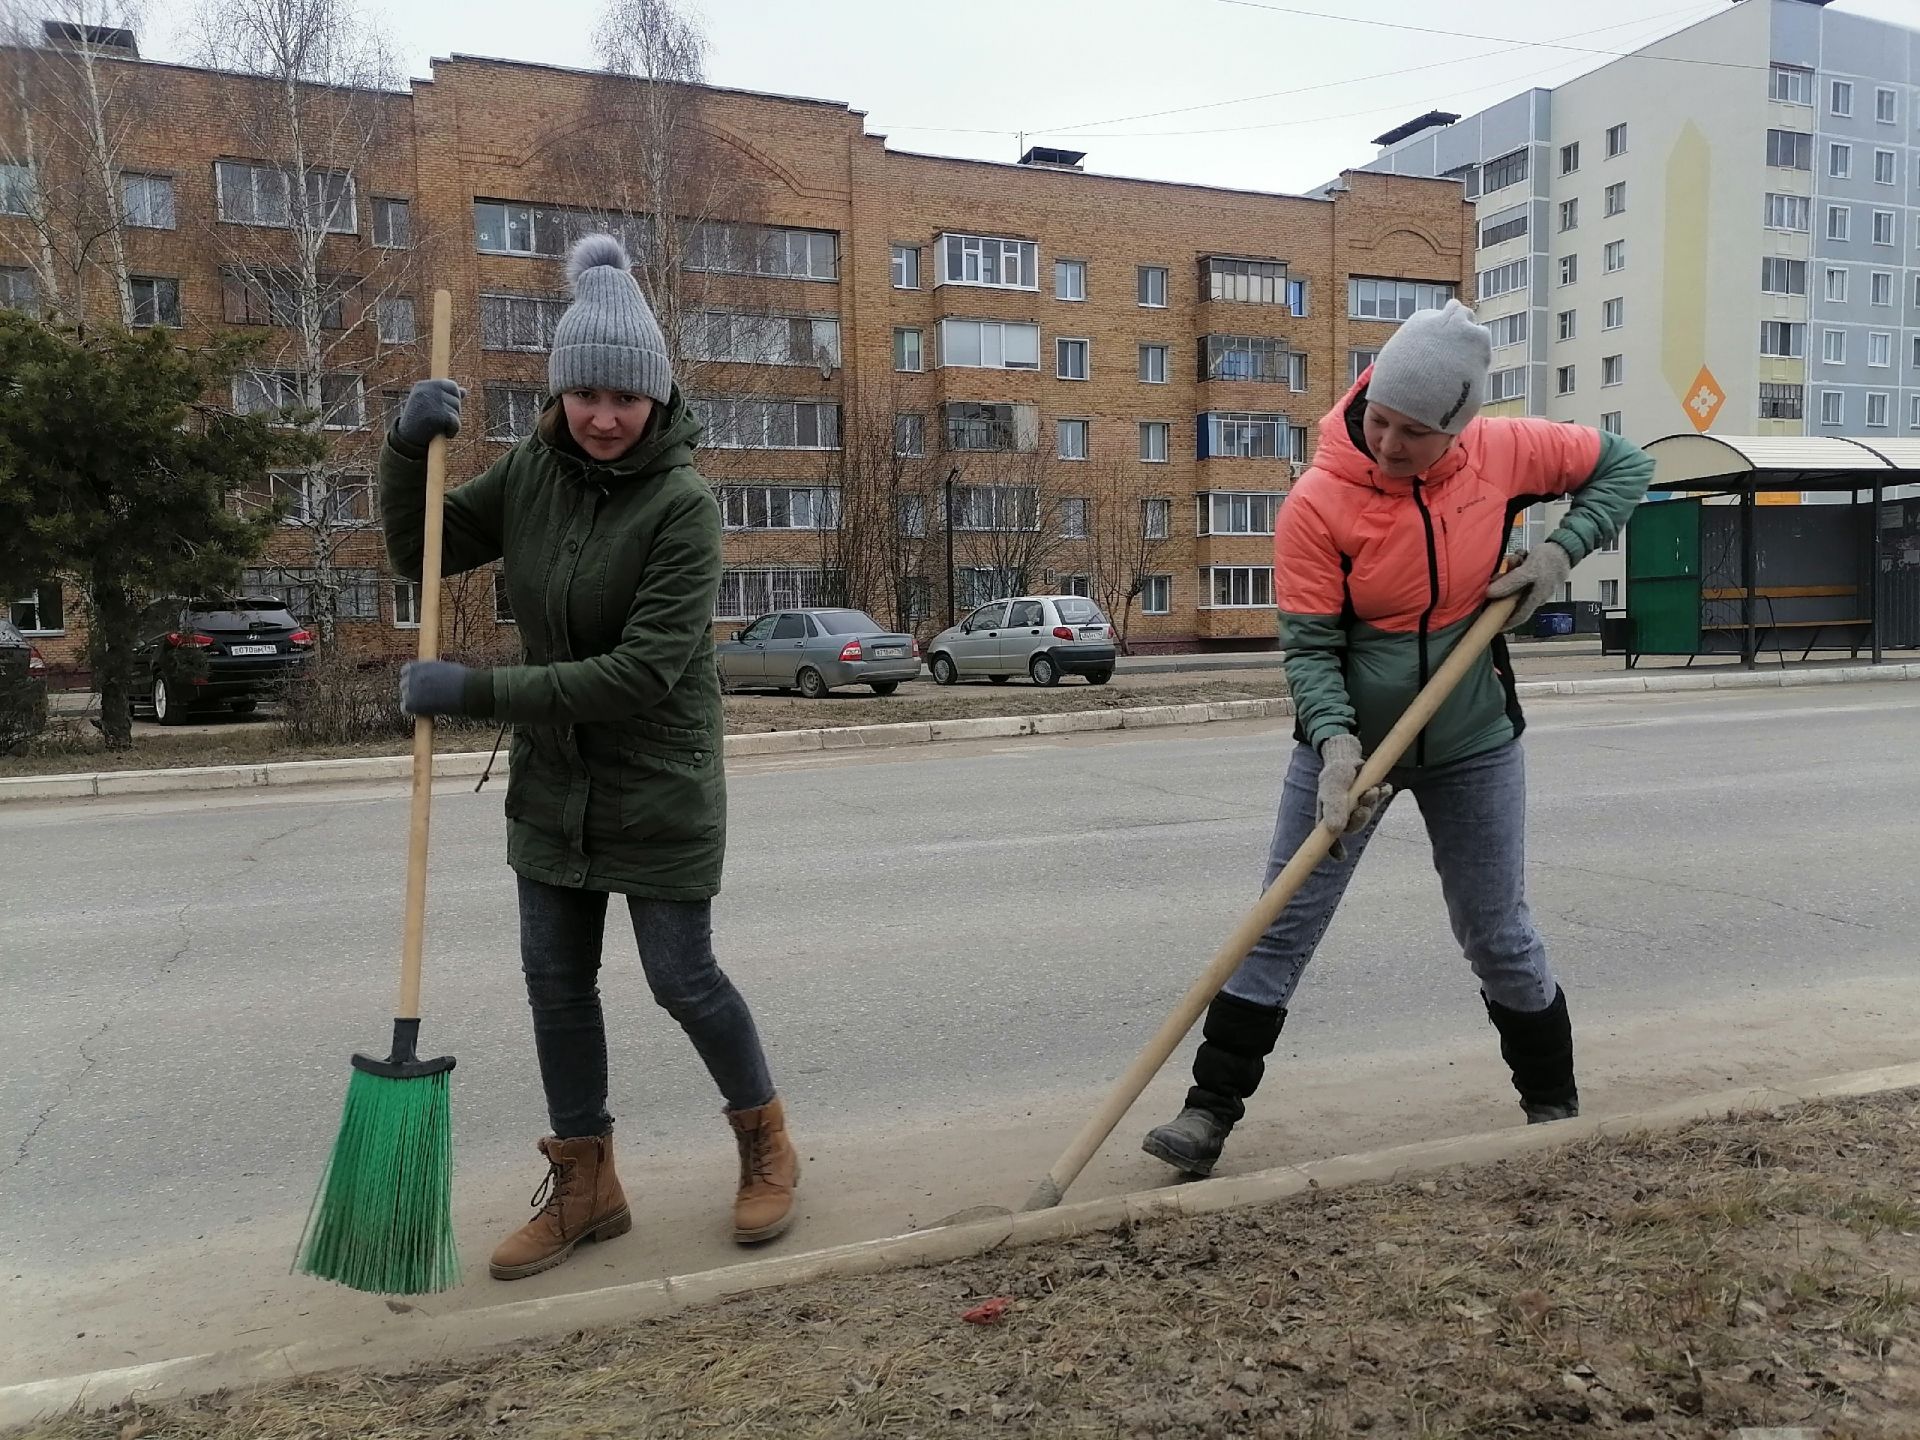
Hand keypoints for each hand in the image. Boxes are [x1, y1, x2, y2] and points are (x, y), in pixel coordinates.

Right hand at [395, 379, 463, 447]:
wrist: (406, 439)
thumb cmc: (418, 421)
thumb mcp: (430, 404)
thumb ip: (446, 396)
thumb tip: (464, 391)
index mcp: (424, 385)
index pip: (452, 386)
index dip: (454, 399)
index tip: (446, 409)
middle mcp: (428, 390)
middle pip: (456, 399)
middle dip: (453, 412)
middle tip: (439, 421)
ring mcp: (432, 402)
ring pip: (456, 411)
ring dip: (451, 422)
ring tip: (438, 427)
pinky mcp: (438, 415)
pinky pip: (455, 423)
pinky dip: (452, 431)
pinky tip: (444, 433)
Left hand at [399, 659, 479, 717]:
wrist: (467, 690)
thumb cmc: (462, 680)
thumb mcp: (444, 669)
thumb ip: (432, 672)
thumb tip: (431, 679)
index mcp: (419, 665)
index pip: (406, 671)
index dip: (413, 678)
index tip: (420, 685)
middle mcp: (412, 676)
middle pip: (403, 685)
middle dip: (413, 691)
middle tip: (426, 698)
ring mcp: (410, 689)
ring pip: (405, 697)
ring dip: (414, 701)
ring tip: (430, 705)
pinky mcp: (411, 703)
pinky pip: (405, 709)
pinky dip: (413, 711)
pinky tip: (425, 712)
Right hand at [1316, 734, 1390, 857]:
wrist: (1346, 756)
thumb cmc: (1335, 774)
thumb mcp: (1332, 789)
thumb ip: (1334, 809)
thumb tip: (1336, 831)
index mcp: (1328, 816)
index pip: (1329, 838)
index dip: (1334, 848)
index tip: (1340, 857)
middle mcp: (1343, 815)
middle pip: (1354, 826)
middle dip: (1361, 817)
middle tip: (1364, 804)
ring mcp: (1357, 806)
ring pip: (1368, 813)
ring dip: (1372, 803)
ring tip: (1374, 789)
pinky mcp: (1370, 797)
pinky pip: (1379, 800)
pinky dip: (1383, 794)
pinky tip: (1385, 787)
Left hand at [1486, 540, 1571, 630]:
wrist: (1564, 547)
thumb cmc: (1550, 559)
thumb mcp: (1528, 571)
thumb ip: (1510, 583)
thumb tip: (1491, 593)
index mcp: (1536, 598)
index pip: (1519, 617)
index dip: (1505, 623)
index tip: (1493, 625)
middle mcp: (1536, 595)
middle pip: (1513, 599)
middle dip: (1505, 588)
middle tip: (1499, 576)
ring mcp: (1535, 587)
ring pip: (1516, 585)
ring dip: (1510, 574)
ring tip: (1513, 561)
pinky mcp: (1534, 577)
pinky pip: (1520, 575)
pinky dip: (1516, 567)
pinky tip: (1519, 557)